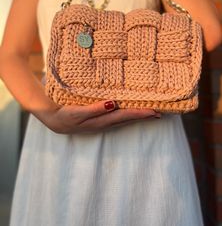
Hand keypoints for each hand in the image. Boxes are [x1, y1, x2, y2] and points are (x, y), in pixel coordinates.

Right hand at [42, 100, 160, 133]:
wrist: (54, 121)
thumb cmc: (66, 116)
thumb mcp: (78, 113)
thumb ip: (95, 109)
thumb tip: (113, 104)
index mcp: (102, 120)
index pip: (126, 115)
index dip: (140, 113)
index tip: (155, 111)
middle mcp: (106, 122)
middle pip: (129, 118)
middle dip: (144, 115)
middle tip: (160, 112)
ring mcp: (103, 121)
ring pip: (125, 118)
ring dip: (138, 115)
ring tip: (151, 113)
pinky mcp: (99, 118)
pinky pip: (118, 116)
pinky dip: (128, 114)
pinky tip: (131, 111)